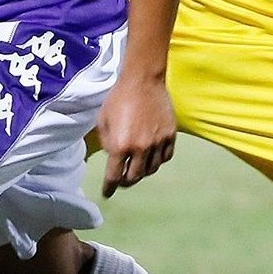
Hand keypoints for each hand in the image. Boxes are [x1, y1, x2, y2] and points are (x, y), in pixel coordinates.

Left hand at [95, 74, 176, 197]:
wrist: (142, 80)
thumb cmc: (118, 98)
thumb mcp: (102, 121)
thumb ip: (107, 143)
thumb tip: (113, 157)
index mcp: (121, 145)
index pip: (114, 176)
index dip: (109, 187)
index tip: (107, 193)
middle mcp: (140, 148)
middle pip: (134, 177)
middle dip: (125, 182)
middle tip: (121, 180)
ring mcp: (158, 143)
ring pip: (151, 170)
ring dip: (142, 172)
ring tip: (136, 168)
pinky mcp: (170, 136)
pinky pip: (165, 158)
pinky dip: (157, 162)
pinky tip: (151, 157)